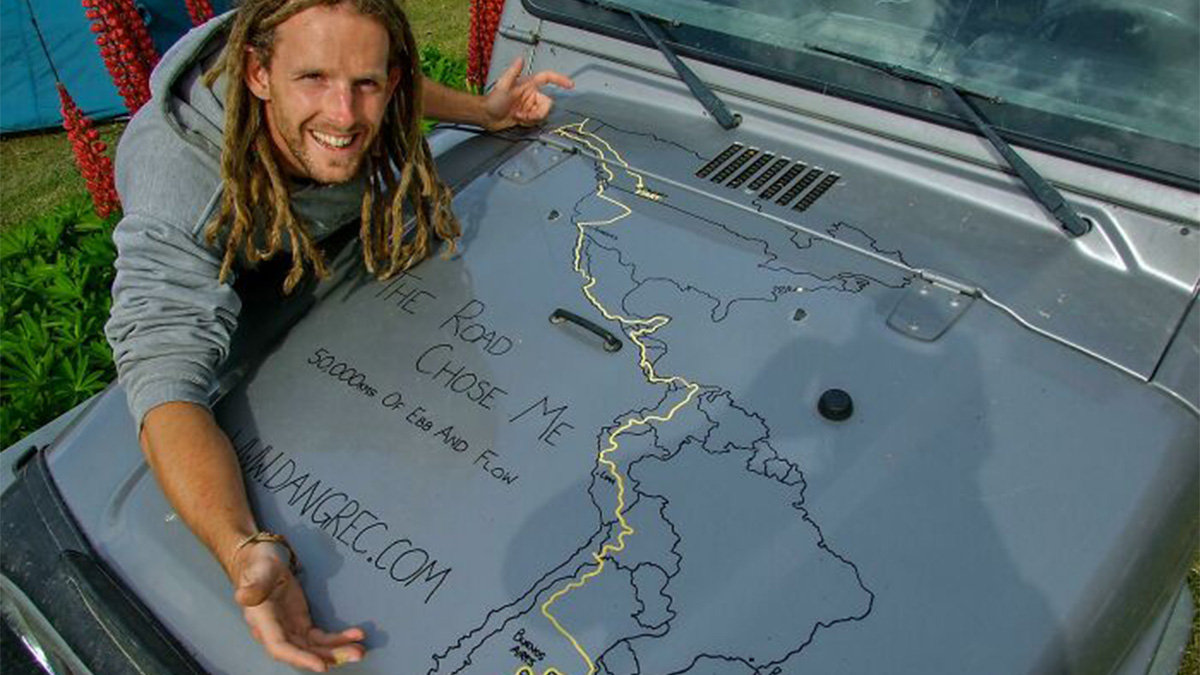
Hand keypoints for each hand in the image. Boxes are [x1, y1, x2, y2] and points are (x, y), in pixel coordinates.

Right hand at [233, 541, 365, 671]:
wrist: (263, 560)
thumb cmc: (258, 565)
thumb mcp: (257, 571)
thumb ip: (254, 586)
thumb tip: (243, 596)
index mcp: (262, 621)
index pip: (280, 647)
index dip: (300, 658)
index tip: (322, 666)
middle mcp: (276, 631)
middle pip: (302, 652)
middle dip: (329, 656)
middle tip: (356, 655)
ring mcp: (290, 628)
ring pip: (314, 648)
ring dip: (337, 651)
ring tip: (360, 650)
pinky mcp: (301, 623)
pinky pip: (320, 637)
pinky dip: (337, 638)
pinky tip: (354, 636)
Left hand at [482, 57, 574, 130]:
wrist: (487, 116)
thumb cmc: (493, 100)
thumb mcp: (503, 85)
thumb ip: (513, 72)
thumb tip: (520, 59)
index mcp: (528, 84)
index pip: (547, 78)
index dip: (559, 80)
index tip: (570, 85)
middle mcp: (531, 94)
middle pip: (547, 102)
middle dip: (538, 111)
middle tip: (525, 114)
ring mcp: (530, 105)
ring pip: (542, 113)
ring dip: (532, 117)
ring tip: (519, 116)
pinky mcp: (527, 115)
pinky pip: (536, 120)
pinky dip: (528, 122)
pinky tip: (518, 119)